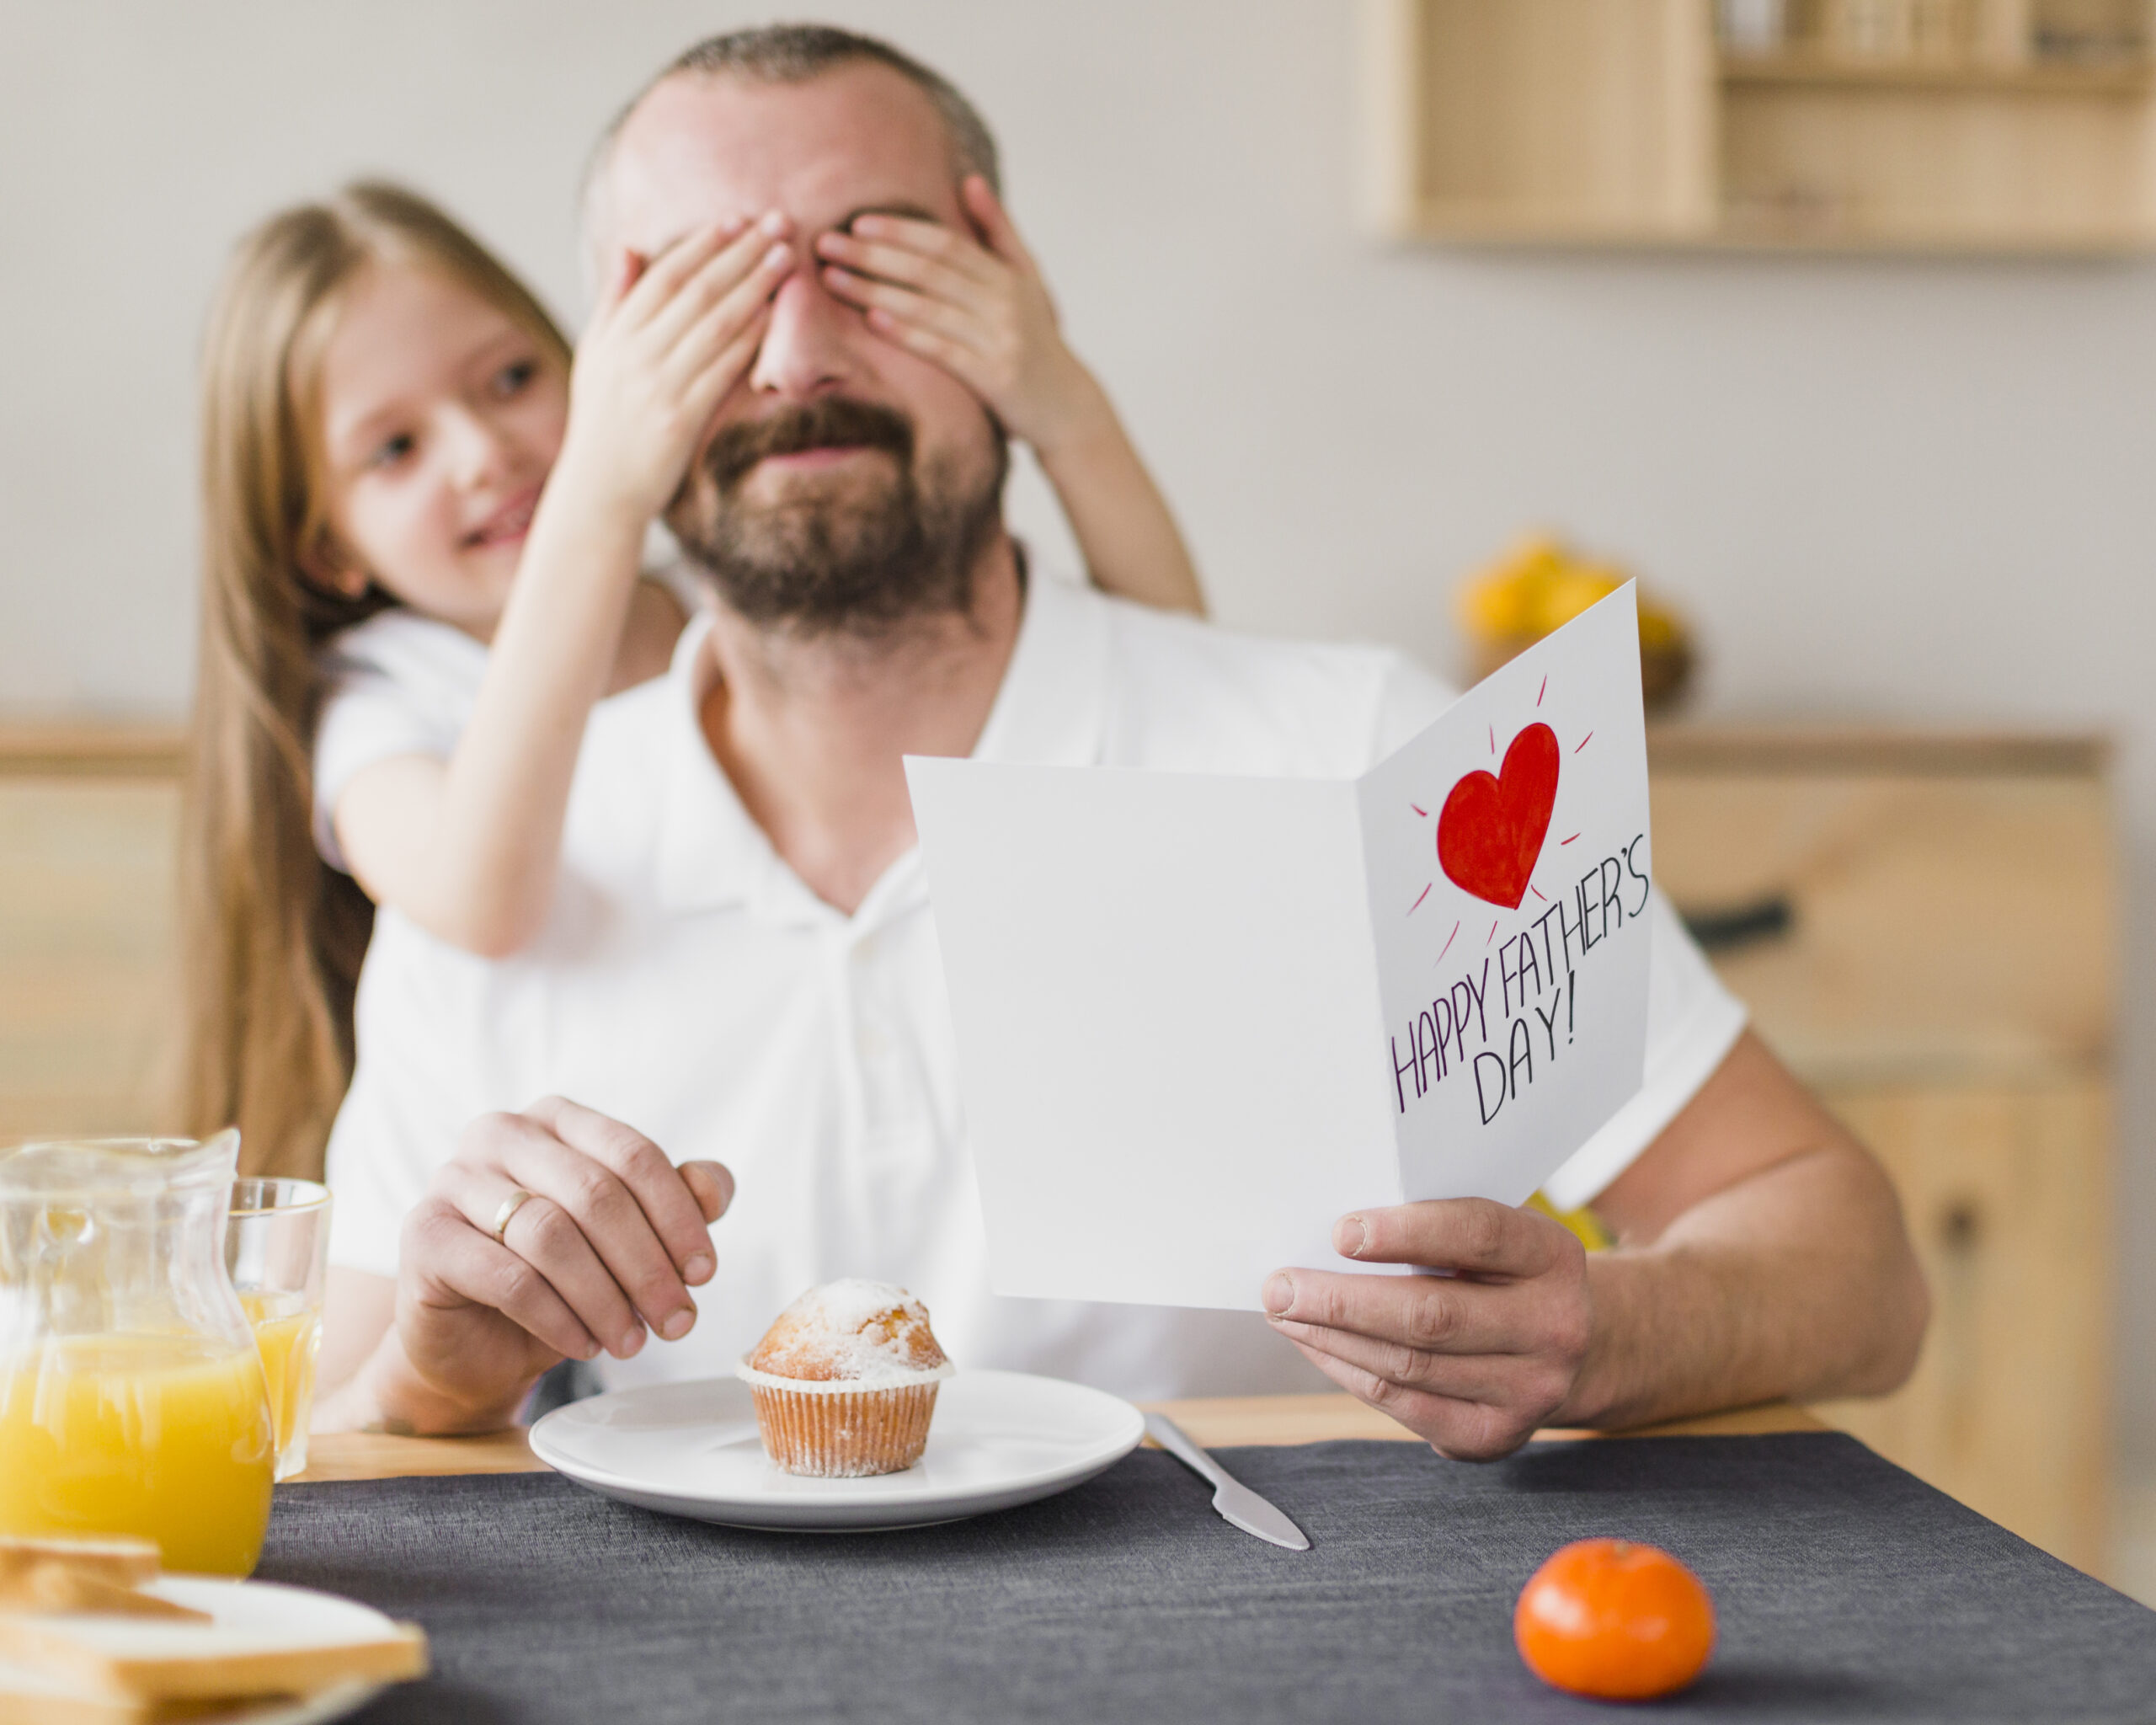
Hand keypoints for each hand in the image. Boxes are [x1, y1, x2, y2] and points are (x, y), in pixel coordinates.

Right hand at [383, 1097, 733, 1430]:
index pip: (633, 1155)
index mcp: (557, 1120)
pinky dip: (558, 1317)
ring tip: (632, 1342)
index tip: (705, 1272)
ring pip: (551, 1234)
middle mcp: (501, 1134)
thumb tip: (716, 1187)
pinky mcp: (423, 1234)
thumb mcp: (624, 1242)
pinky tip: (585, 1344)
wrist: (474, 1344)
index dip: (678, 1216)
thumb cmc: (557, 1281)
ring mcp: (454, 1179)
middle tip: (677, 1320)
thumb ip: (673, 1202)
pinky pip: (506, 1276)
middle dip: (648, 1265)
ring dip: (604, 1297)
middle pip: (596, 1194)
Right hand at [554, 214, 794, 520]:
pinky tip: (772, 316)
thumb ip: (614, 302)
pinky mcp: (681, 418)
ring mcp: (660, 385)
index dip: (705, 243)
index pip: (665, 274)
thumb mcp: (593, 356)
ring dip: (755, 286)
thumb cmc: (600, 423)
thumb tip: (630, 247)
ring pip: (715, 323)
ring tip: (785, 259)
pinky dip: (747, 340)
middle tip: (778, 224)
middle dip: (742, 253)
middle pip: (698, 290)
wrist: (599, 492)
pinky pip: (721, 370)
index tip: (738, 220)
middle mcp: (637, 353)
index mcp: (617, 334)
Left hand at [814, 176, 1108, 457]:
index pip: (946, 244)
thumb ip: (998, 232)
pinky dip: (906, 333)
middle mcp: (1004, 303)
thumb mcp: (1028, 281)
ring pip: (928, 307)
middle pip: (929, 270)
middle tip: (827, 244)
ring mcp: (1000, 339)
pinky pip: (942, 350)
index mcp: (1007, 276)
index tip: (857, 222)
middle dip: (874, 254)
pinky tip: (871, 320)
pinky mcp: (994, 377)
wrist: (1067, 406)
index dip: (900, 231)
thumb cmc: (1038, 340)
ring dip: (875, 290)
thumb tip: (969, 179)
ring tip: (833, 279)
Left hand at [1261, 1200, 1592, 1460]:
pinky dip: (1349, 1372)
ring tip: (1286, 1313)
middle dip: (1341, 1301)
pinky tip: (1318, 1346)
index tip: (1341, 1232)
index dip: (1405, 1232)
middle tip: (1281, 1286)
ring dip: (1331, 1338)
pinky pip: (1404, 1405)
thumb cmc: (1508, 1273)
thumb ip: (1437, 1229)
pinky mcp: (1495, 1436)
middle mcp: (1553, 1326)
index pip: (1477, 1235)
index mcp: (1552, 1256)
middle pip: (1430, 1315)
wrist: (1574, 1346)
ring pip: (1408, 1365)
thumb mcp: (1497, 1236)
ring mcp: (1529, 1390)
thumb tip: (1336, 1239)